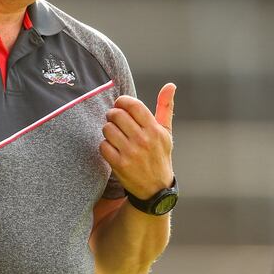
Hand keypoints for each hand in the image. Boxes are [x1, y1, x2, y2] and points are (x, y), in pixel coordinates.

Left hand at [99, 83, 175, 199]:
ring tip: (113, 134)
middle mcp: (143, 140)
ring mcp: (131, 153)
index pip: (132, 104)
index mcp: (155, 129)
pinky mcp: (119, 165)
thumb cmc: (160, 155)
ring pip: (107, 129)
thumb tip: (171, 85)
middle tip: (114, 119)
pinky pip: (103, 145)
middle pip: (117, 114)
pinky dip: (105, 145)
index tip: (120, 105)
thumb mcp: (166, 132)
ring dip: (107, 130)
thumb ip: (166, 107)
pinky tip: (112, 148)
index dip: (121, 101)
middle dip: (112, 115)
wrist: (156, 188)